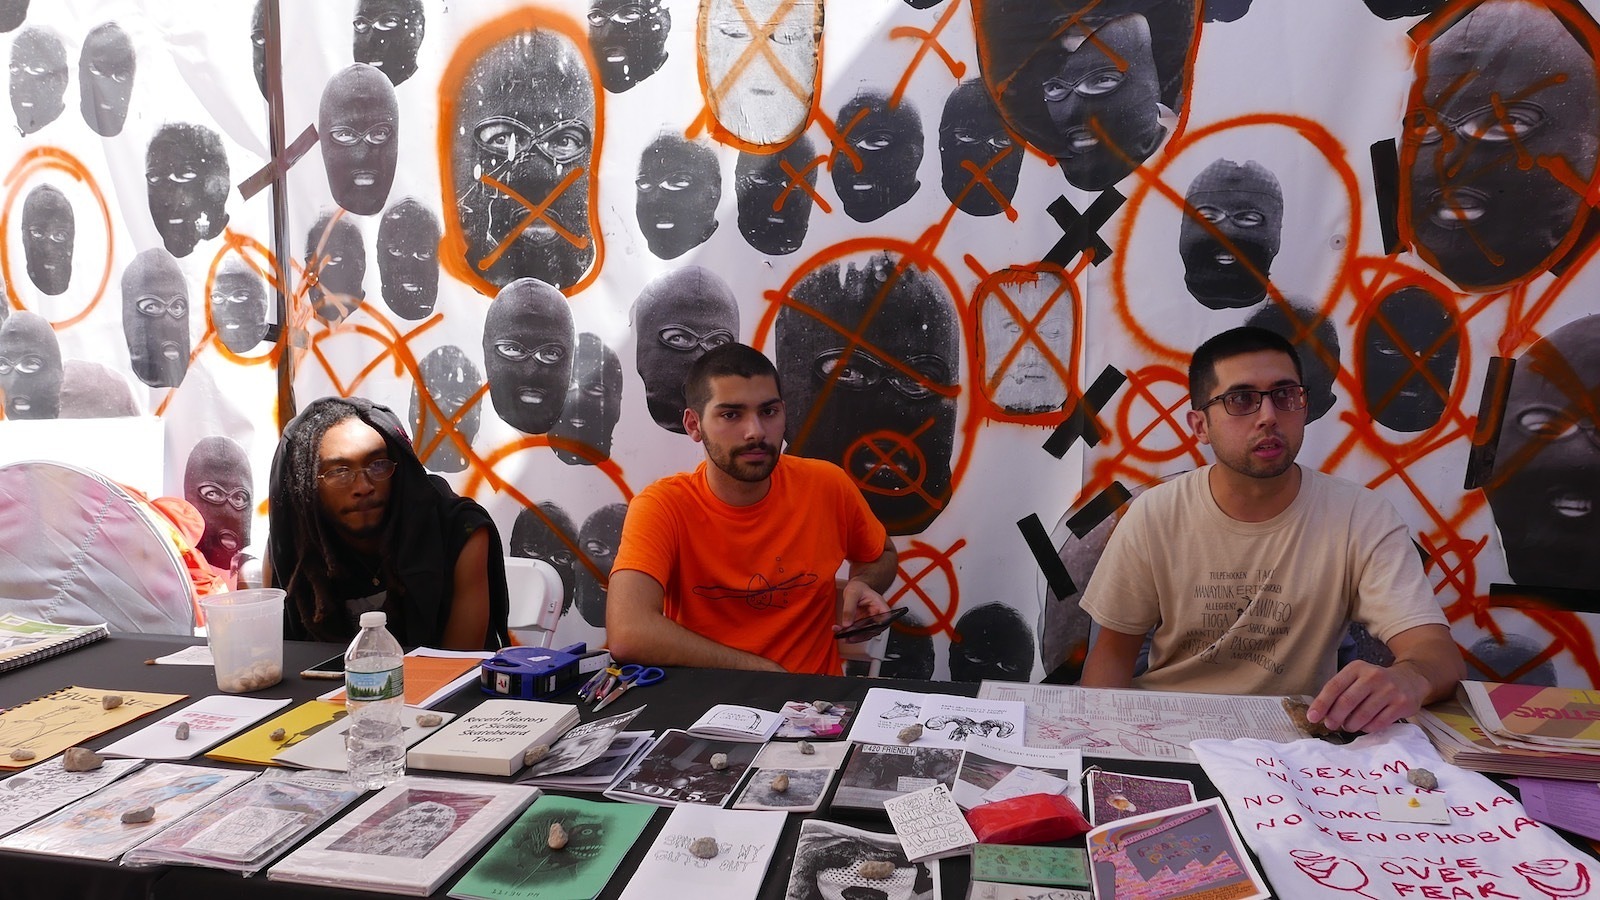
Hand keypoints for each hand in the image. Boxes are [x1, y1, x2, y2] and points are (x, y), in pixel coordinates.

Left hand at [834, 578, 889, 633]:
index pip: (883, 622)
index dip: (874, 628)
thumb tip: (847, 623)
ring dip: (852, 636)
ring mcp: (869, 622)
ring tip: (841, 634)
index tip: (863, 631)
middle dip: (859, 636)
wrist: (855, 588)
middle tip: (848, 636)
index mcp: (882, 608)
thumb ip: (849, 608)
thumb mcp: (853, 594)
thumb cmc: (859, 588)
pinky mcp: (861, 626)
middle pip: (872, 631)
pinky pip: (856, 632)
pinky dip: (847, 633)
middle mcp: (877, 617)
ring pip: (863, 634)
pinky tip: (839, 631)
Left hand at [1307, 660, 1430, 732]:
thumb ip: (1340, 692)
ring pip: (1362, 715)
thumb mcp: (1357, 678)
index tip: (1312, 717)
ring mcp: (1389, 690)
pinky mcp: (1401, 704)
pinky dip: (1367, 728)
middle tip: (1331, 725)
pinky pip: (1378, 723)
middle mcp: (1373, 676)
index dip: (1321, 704)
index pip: (1334, 686)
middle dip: (1334, 717)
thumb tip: (1320, 713)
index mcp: (1357, 668)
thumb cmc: (1375, 683)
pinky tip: (1365, 725)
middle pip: (1347, 701)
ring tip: (1348, 726)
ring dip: (1351, 725)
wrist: (1410, 680)